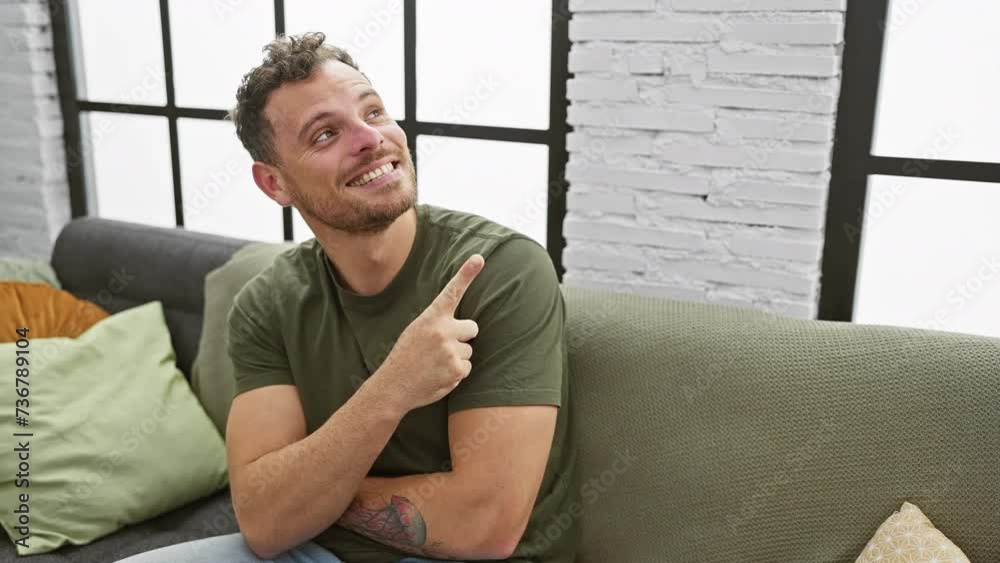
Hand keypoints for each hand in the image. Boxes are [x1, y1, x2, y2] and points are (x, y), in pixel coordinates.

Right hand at [375, 254, 484, 412]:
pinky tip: (439, 375)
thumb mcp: (416, 331)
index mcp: (431, 318)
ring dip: (457, 357)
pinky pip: (467, 367)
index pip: (452, 291)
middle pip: (472, 327)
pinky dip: (456, 373)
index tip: (479, 258)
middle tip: (443, 347)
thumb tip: (464, 326)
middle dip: (463, 336)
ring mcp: (452, 351)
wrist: (393, 386)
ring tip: (435, 364)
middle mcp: (443, 331)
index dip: (467, 273)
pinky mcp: (457, 370)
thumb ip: (438, 323)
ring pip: (469, 350)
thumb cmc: (405, 357)